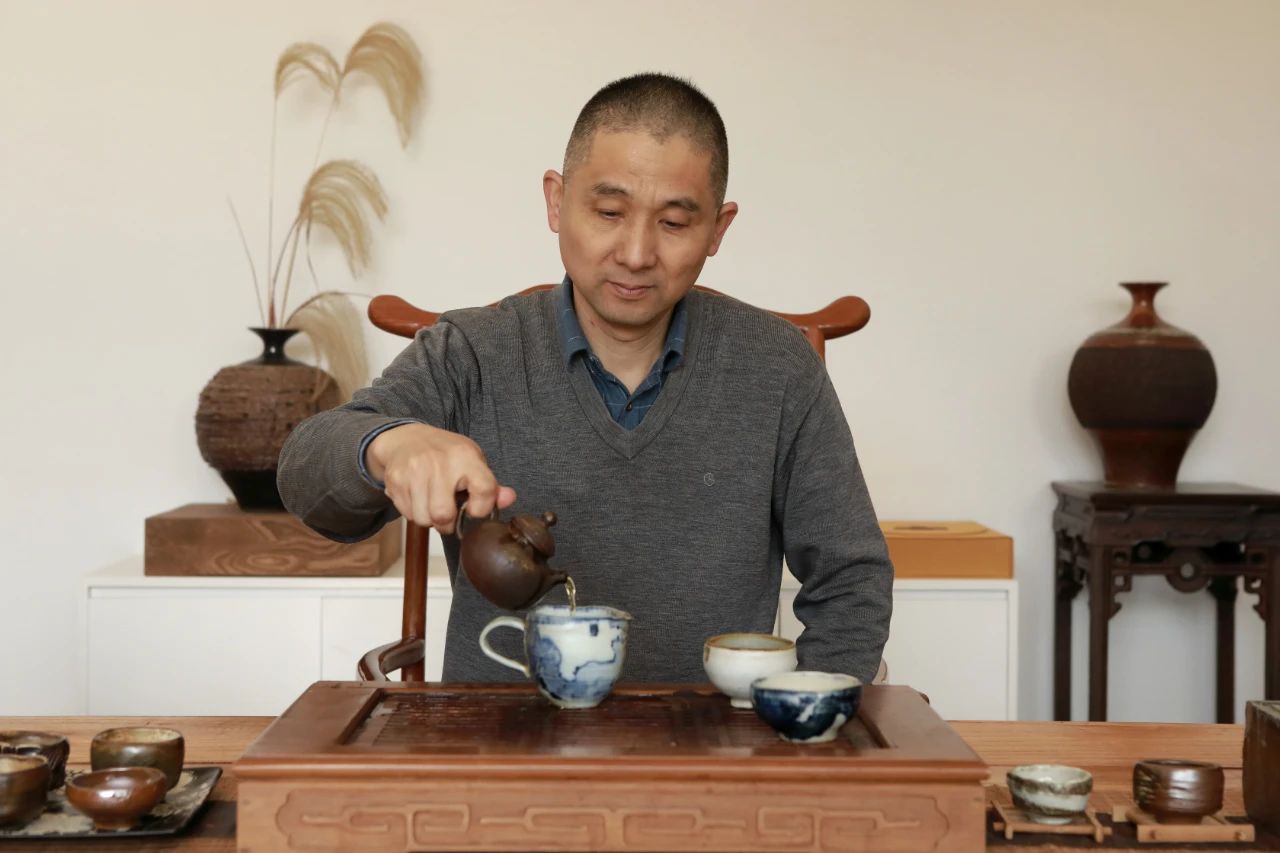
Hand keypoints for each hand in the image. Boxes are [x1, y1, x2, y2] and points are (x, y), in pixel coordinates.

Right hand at [366, 423, 516, 533]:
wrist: (405, 439)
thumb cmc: (445, 455)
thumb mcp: (472, 462)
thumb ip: (490, 486)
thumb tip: (509, 499)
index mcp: (465, 456)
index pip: (484, 490)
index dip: (482, 508)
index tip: (474, 510)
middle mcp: (439, 462)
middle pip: (443, 515)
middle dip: (447, 524)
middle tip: (448, 517)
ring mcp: (414, 471)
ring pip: (423, 519)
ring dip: (429, 520)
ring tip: (432, 504)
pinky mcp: (395, 480)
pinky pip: (407, 514)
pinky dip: (414, 513)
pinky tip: (418, 498)